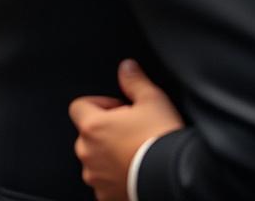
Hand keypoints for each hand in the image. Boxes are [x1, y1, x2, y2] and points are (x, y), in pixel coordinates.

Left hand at [69, 59, 183, 200]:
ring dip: (109, 155)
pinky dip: (116, 178)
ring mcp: (95, 177)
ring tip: (136, 153)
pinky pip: (105, 183)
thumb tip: (127, 67)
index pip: (79, 106)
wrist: (175, 180)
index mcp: (92, 126)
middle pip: (89, 134)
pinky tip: (136, 172)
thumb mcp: (153, 101)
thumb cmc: (161, 140)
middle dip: (107, 131)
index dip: (100, 104)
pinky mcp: (106, 196)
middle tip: (132, 131)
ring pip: (96, 160)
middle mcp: (87, 152)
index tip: (119, 109)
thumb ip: (135, 82)